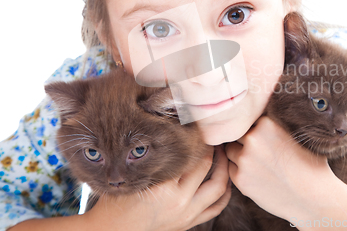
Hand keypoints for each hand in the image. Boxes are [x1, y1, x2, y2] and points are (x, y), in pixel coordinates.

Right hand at [83, 145, 230, 230]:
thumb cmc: (118, 201)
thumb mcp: (133, 177)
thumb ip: (153, 161)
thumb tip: (170, 136)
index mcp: (163, 187)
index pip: (188, 156)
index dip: (196, 140)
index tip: (199, 129)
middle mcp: (179, 201)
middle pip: (206, 167)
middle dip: (212, 149)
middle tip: (212, 138)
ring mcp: (187, 214)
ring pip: (218, 187)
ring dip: (224, 168)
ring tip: (223, 154)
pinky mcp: (190, 223)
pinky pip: (217, 207)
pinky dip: (225, 193)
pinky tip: (225, 180)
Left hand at [225, 116, 338, 221]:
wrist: (314, 198)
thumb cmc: (309, 166)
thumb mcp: (294, 135)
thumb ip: (271, 127)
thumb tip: (254, 122)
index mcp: (266, 123)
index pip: (246, 120)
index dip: (252, 129)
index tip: (261, 139)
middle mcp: (252, 138)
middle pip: (235, 134)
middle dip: (243, 142)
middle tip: (260, 153)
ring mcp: (244, 159)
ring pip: (230, 151)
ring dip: (238, 156)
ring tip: (260, 165)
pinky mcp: (240, 179)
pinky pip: (230, 169)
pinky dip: (239, 171)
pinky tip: (258, 177)